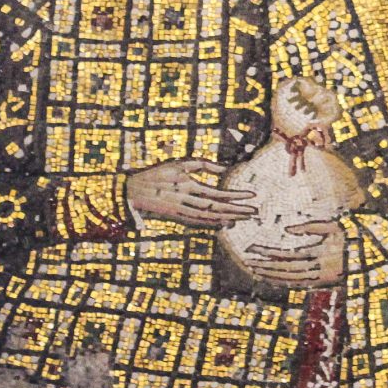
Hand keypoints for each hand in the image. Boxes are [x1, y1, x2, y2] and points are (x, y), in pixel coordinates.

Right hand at [126, 158, 255, 228]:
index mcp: (188, 186)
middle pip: (217, 208)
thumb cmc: (159, 173)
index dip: (236, 195)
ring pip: (209, 218)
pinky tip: (224, 224)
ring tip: (243, 218)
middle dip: (237, 210)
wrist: (133, 190)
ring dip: (228, 218)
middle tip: (254, 211)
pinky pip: (197, 223)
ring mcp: (181, 211)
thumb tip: (225, 168)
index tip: (252, 195)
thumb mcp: (180, 164)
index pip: (218, 193)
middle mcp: (186, 201)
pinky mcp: (176, 217)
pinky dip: (212, 224)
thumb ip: (204, 165)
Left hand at [244, 220, 344, 287]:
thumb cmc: (352, 238)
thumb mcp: (335, 227)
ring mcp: (320, 279)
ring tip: (254, 269)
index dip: (270, 253)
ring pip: (290, 279)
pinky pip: (297, 285)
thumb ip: (311, 227)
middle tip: (247, 260)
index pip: (289, 255)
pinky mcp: (321, 284)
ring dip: (270, 275)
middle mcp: (320, 269)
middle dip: (265, 265)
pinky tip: (270, 278)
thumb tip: (287, 230)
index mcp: (323, 253)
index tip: (254, 248)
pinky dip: (282, 282)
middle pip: (286, 269)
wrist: (369, 259)